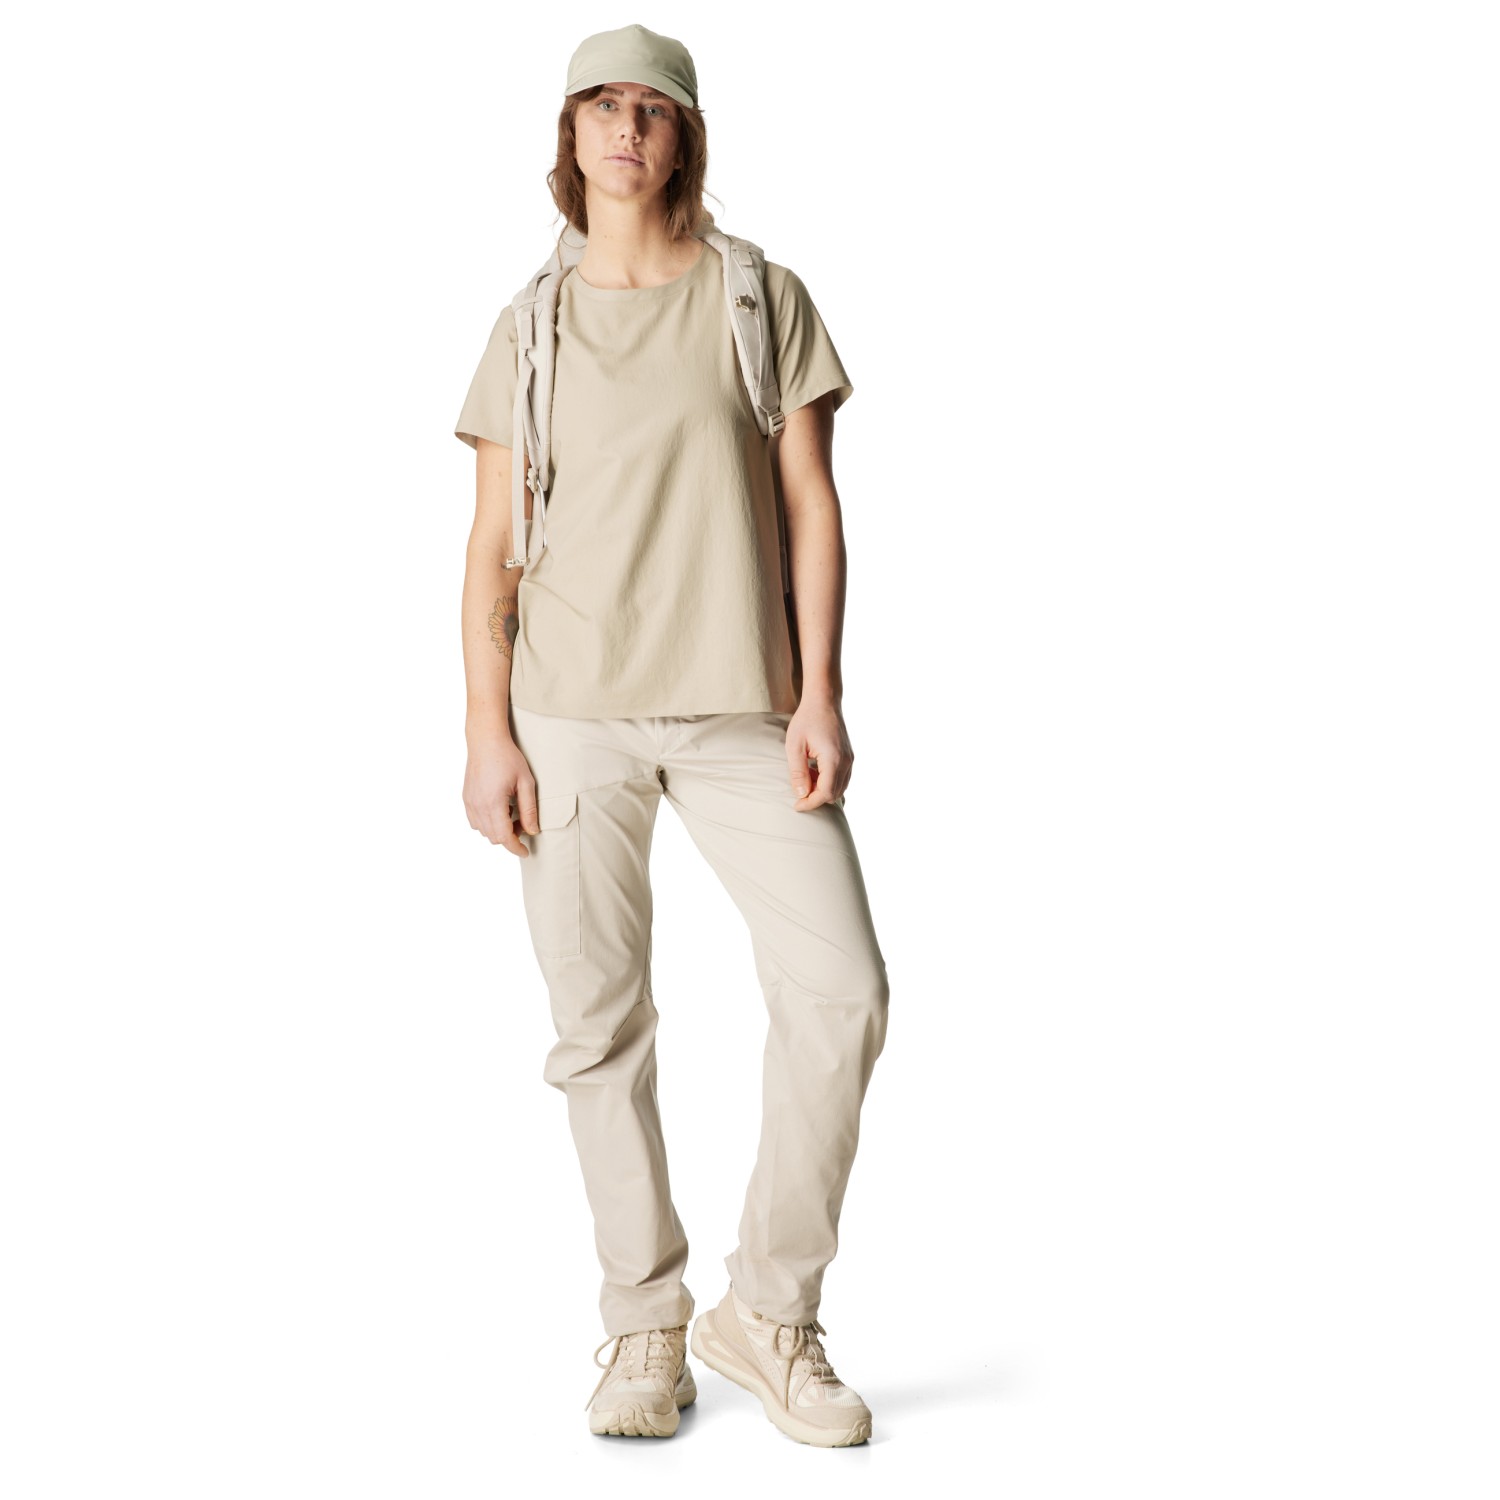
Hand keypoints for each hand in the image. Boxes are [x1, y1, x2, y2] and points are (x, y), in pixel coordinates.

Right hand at [463, 732, 539, 855]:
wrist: (486, 741)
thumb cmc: (507, 758)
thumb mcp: (526, 783)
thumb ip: (529, 809)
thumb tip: (532, 831)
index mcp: (493, 803)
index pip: (504, 837)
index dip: (516, 848)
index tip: (526, 852)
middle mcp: (478, 806)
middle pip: (493, 837)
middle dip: (510, 837)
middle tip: (523, 823)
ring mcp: (470, 803)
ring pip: (483, 831)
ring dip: (498, 829)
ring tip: (511, 812)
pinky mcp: (466, 799)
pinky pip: (475, 821)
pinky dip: (488, 822)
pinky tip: (499, 809)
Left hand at [785, 696, 852, 810]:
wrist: (824, 701)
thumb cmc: (806, 720)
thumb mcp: (794, 746)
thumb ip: (798, 772)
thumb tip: (801, 794)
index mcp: (833, 759)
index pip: (825, 793)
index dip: (810, 803)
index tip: (796, 805)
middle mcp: (846, 761)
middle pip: (834, 794)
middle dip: (816, 798)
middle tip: (799, 791)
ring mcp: (850, 759)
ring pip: (840, 788)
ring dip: (823, 791)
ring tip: (806, 780)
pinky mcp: (850, 757)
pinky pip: (843, 779)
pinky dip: (829, 783)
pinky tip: (815, 773)